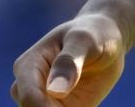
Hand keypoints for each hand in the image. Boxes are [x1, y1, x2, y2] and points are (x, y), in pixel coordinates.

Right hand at [11, 13, 126, 106]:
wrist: (106, 40)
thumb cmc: (93, 34)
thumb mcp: (85, 40)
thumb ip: (69, 62)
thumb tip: (55, 91)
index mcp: (28, 66)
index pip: (29, 97)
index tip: (68, 104)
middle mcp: (31, 87)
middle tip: (77, 104)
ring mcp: (45, 100)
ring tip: (82, 101)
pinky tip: (86, 104)